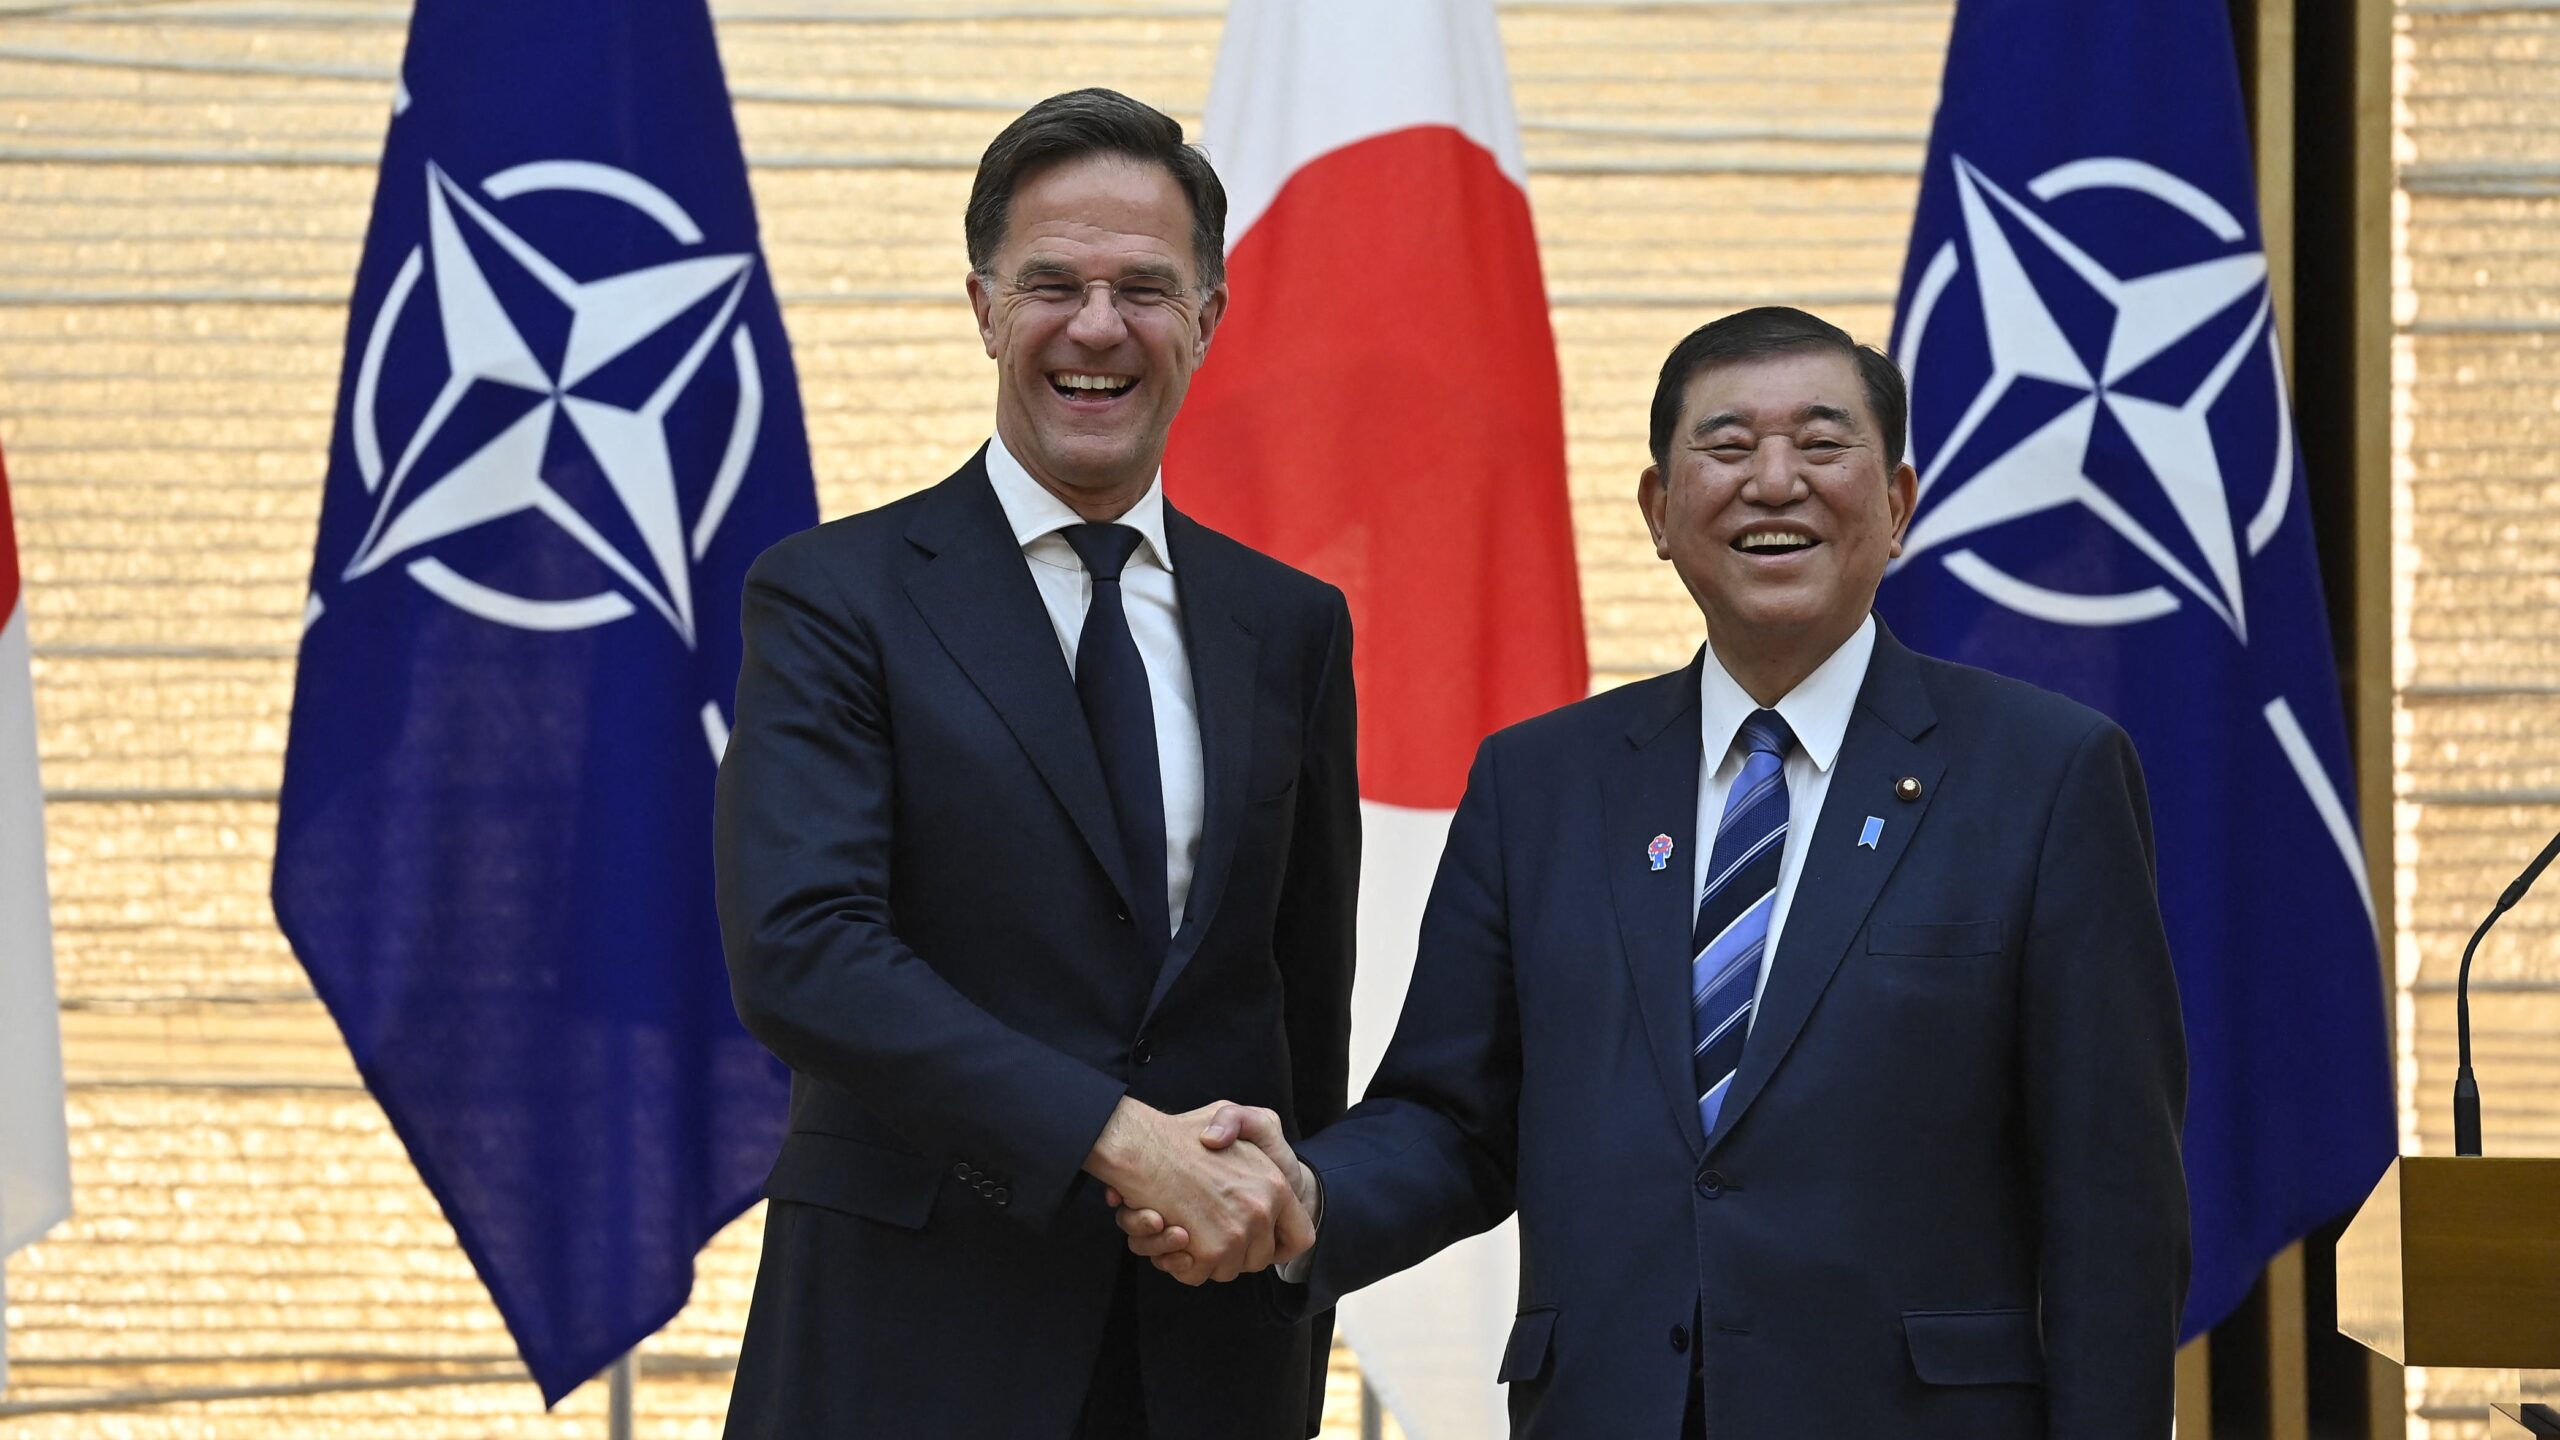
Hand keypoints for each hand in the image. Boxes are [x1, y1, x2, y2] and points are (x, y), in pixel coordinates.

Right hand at [1085, 1098, 1311, 1283]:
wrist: (1137, 1143)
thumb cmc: (1184, 1131)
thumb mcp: (1232, 1116)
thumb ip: (1257, 1129)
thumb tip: (1256, 1169)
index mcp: (1275, 1184)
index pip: (1301, 1237)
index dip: (1282, 1242)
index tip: (1263, 1239)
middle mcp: (1261, 1210)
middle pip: (1259, 1260)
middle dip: (1236, 1252)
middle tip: (1209, 1229)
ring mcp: (1236, 1233)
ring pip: (1226, 1270)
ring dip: (1204, 1258)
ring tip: (1181, 1227)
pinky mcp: (1207, 1251)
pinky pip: (1198, 1275)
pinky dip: (1180, 1263)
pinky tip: (1166, 1232)